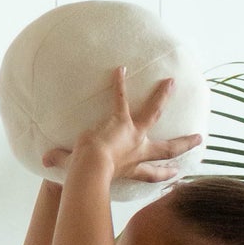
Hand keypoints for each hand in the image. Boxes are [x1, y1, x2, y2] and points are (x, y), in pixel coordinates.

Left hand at [42, 65, 202, 183]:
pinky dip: (119, 83)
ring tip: (170, 82)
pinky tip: (119, 68)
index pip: (151, 173)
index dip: (164, 174)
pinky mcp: (122, 120)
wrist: (91, 169)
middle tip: (200, 138)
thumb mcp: (78, 172)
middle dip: (184, 143)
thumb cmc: (86, 176)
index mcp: (133, 167)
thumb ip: (63, 162)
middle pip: (166, 148)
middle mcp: (138, 151)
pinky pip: (121, 98)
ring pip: (153, 113)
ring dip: (161, 96)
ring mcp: (133, 134)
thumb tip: (44, 160)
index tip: (177, 173)